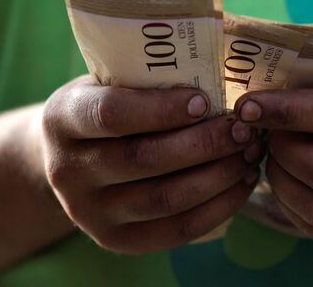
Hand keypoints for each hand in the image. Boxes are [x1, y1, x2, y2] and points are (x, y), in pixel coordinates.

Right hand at [42, 76, 261, 252]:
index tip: (205, 100)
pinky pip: (178, 230)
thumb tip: (221, 71)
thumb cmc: (106, 109)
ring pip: (165, 199)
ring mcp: (89, 212)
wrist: (72, 160)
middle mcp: (67, 171)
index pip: (112, 115)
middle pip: (145, 160)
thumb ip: (147, 80)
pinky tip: (244, 182)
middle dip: (205, 144)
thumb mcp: (110, 84)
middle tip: (243, 129)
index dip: (162, 109)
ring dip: (219, 176)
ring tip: (250, 153)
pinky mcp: (118, 240)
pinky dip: (220, 206)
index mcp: (62, 120)